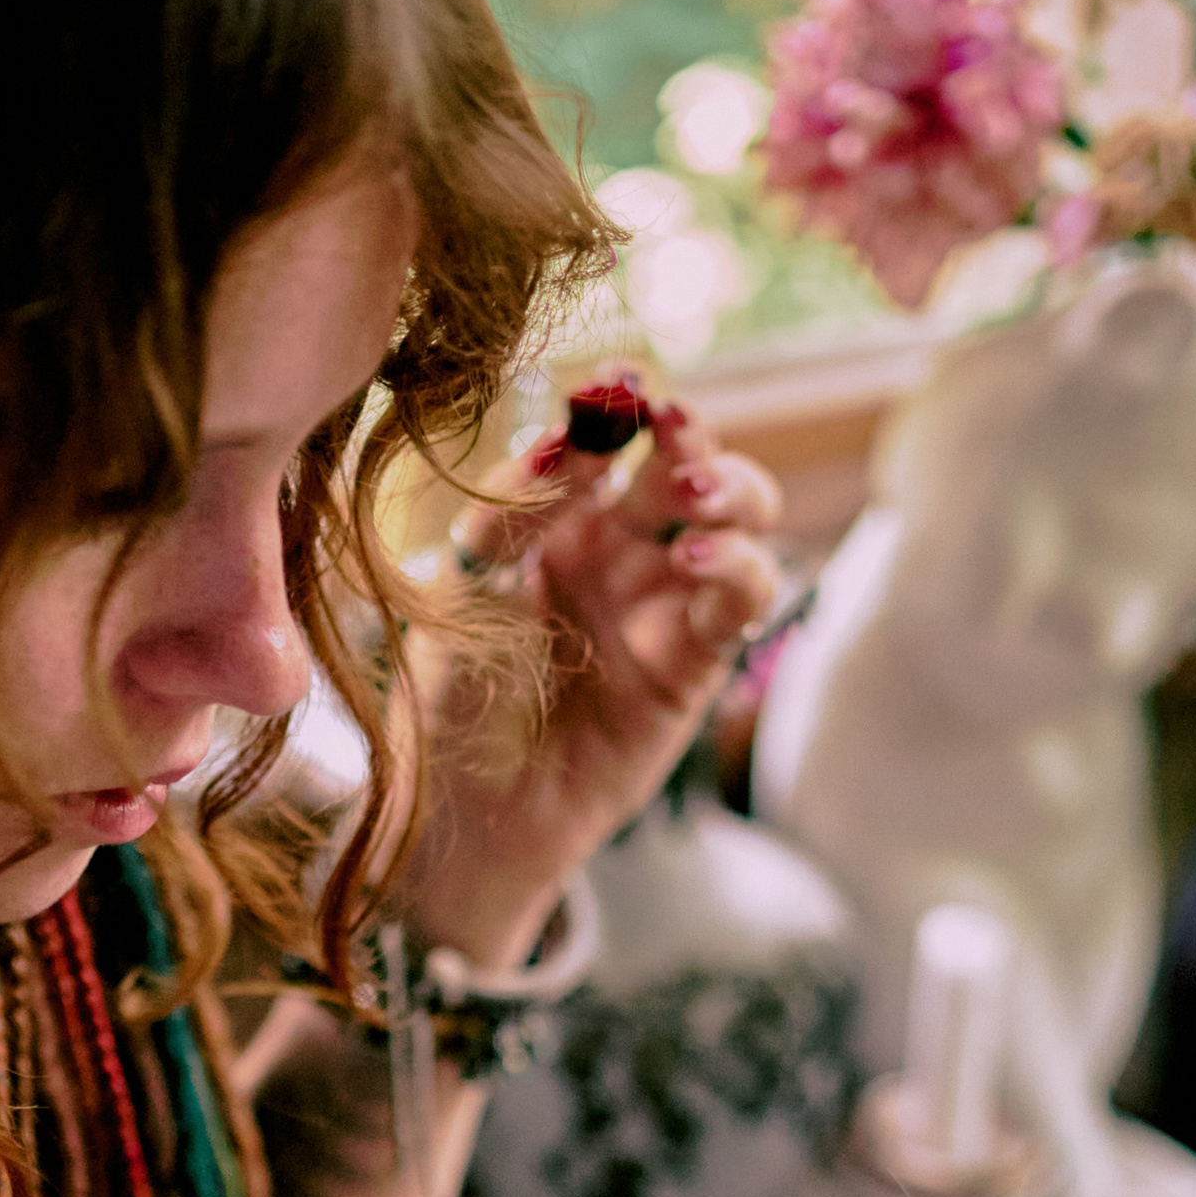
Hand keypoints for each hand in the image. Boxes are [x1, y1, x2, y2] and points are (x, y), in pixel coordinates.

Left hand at [393, 387, 783, 965]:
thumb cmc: (451, 701)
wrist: (464, 815)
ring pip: (740, 518)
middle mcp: (622, 551)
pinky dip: (737, 568)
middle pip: (688, 464)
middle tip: (671, 422)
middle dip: (692, 436)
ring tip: (692, 501)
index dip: (621, 405)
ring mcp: (665, 604)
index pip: (609, 439)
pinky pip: (743, 602)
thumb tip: (563, 434)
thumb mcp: (463, 588)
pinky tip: (697, 559)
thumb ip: (513, 512)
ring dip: (732, 491)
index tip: (618, 381)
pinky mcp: (695, 664)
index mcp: (561, 519)